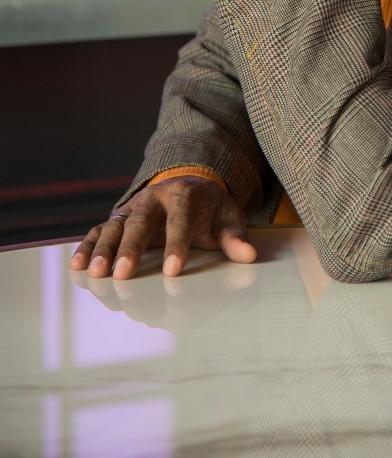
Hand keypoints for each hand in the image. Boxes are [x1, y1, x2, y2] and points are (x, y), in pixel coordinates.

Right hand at [68, 176, 256, 279]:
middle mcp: (154, 198)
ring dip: (104, 249)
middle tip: (123, 274)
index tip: (173, 271)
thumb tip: (247, 255)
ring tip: (96, 273)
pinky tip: (78, 264)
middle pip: (140, 222)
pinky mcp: (120, 217)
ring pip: (115, 225)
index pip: (180, 220)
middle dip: (131, 248)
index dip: (177, 245)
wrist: (190, 183)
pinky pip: (100, 229)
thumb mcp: (228, 216)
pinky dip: (88, 245)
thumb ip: (235, 236)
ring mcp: (134, 207)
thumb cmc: (210, 207)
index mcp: (184, 195)